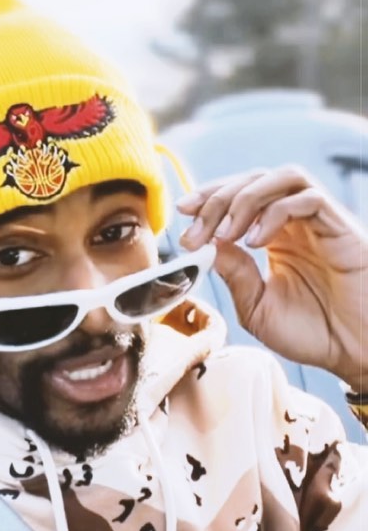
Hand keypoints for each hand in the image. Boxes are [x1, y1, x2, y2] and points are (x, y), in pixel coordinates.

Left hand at [176, 165, 367, 390]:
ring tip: (225, 233)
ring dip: (245, 198)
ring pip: (281, 177)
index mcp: (277, 235)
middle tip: (194, 227)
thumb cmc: (315, 334)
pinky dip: (275, 212)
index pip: (239, 197)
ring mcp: (320, 221)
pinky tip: (256, 243)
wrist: (358, 353)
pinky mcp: (341, 227)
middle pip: (254, 180)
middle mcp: (298, 221)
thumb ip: (234, 273)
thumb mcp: (257, 307)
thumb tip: (206, 243)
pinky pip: (307, 199)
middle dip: (218, 198)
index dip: (209, 198)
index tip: (181, 215)